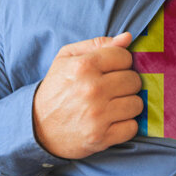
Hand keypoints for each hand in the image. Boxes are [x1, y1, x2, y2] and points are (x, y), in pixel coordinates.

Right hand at [33, 32, 143, 158]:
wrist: (37, 126)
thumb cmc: (56, 88)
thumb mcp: (67, 58)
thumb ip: (97, 44)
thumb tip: (127, 38)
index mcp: (84, 66)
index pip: (124, 57)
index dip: (120, 63)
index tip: (110, 71)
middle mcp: (92, 89)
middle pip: (134, 80)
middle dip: (126, 83)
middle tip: (111, 89)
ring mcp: (98, 115)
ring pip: (137, 104)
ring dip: (127, 105)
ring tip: (113, 105)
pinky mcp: (101, 137)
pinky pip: (132, 127)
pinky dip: (125, 125)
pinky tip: (111, 121)